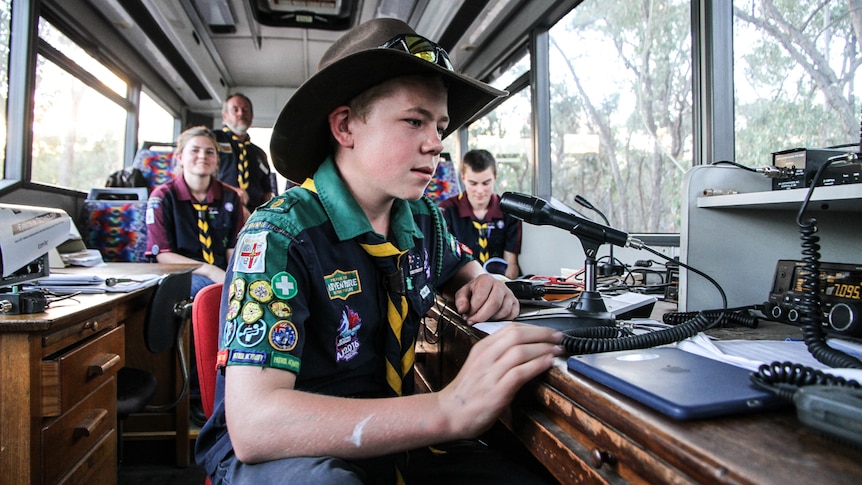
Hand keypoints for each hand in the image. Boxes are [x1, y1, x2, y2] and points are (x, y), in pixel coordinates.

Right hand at [437, 322, 564, 436]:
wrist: (449, 413)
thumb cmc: (467, 391)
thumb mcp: (479, 365)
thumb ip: (497, 354)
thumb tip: (523, 348)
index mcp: (482, 348)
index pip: (510, 328)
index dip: (534, 328)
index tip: (548, 331)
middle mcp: (486, 357)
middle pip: (517, 334)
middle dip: (543, 334)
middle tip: (558, 337)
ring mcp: (491, 373)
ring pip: (520, 350)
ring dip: (544, 348)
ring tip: (557, 349)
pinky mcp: (497, 390)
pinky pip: (520, 372)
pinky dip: (537, 365)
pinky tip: (547, 363)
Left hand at [454, 273, 518, 323]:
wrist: (483, 289)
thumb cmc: (474, 292)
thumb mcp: (463, 294)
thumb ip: (461, 300)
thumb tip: (463, 309)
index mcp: (486, 279)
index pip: (481, 296)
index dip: (473, 310)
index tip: (467, 317)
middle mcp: (500, 284)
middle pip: (494, 303)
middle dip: (482, 316)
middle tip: (474, 322)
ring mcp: (509, 294)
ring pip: (504, 311)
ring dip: (491, 319)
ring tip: (482, 320)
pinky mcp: (515, 303)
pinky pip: (512, 315)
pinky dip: (502, 321)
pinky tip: (493, 319)